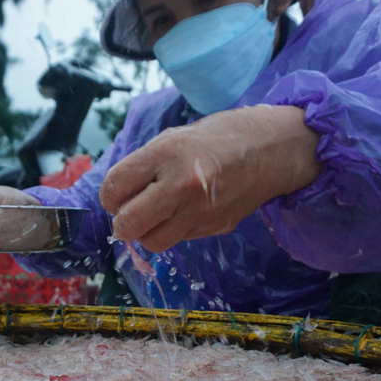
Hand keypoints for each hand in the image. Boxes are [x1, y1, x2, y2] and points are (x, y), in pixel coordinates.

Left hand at [98, 105, 321, 252]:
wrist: (271, 149)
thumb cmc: (218, 138)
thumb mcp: (174, 138)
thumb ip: (144, 165)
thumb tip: (118, 196)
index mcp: (166, 154)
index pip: (114, 187)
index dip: (109, 196)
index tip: (116, 196)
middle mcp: (180, 185)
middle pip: (128, 224)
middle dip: (122, 223)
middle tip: (129, 214)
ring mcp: (199, 211)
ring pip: (152, 242)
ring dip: (146, 233)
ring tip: (154, 217)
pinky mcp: (215, 227)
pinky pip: (179, 240)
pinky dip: (173, 230)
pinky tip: (183, 213)